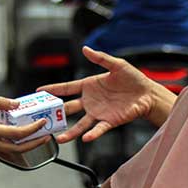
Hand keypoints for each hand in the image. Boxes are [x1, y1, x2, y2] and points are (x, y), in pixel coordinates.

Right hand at [0, 97, 51, 152]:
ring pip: (10, 149)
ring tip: (33, 133)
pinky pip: (0, 144)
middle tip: (45, 135)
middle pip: (18, 149)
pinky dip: (11, 140)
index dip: (33, 129)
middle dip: (34, 143)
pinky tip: (12, 129)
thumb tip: (15, 104)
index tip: (43, 122)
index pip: (17, 134)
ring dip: (24, 143)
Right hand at [39, 46, 173, 143]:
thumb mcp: (117, 64)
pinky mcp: (110, 121)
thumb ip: (100, 58)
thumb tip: (85, 48)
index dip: (52, 89)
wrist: (148, 94)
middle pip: (68, 108)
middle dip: (56, 113)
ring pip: (80, 124)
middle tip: (43, 117)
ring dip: (70, 132)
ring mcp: (98, 113)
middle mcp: (90, 101)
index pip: (66, 88)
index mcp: (88, 86)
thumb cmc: (133, 78)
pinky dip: (92, 134)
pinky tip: (85, 138)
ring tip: (60, 138)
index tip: (39, 91)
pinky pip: (99, 129)